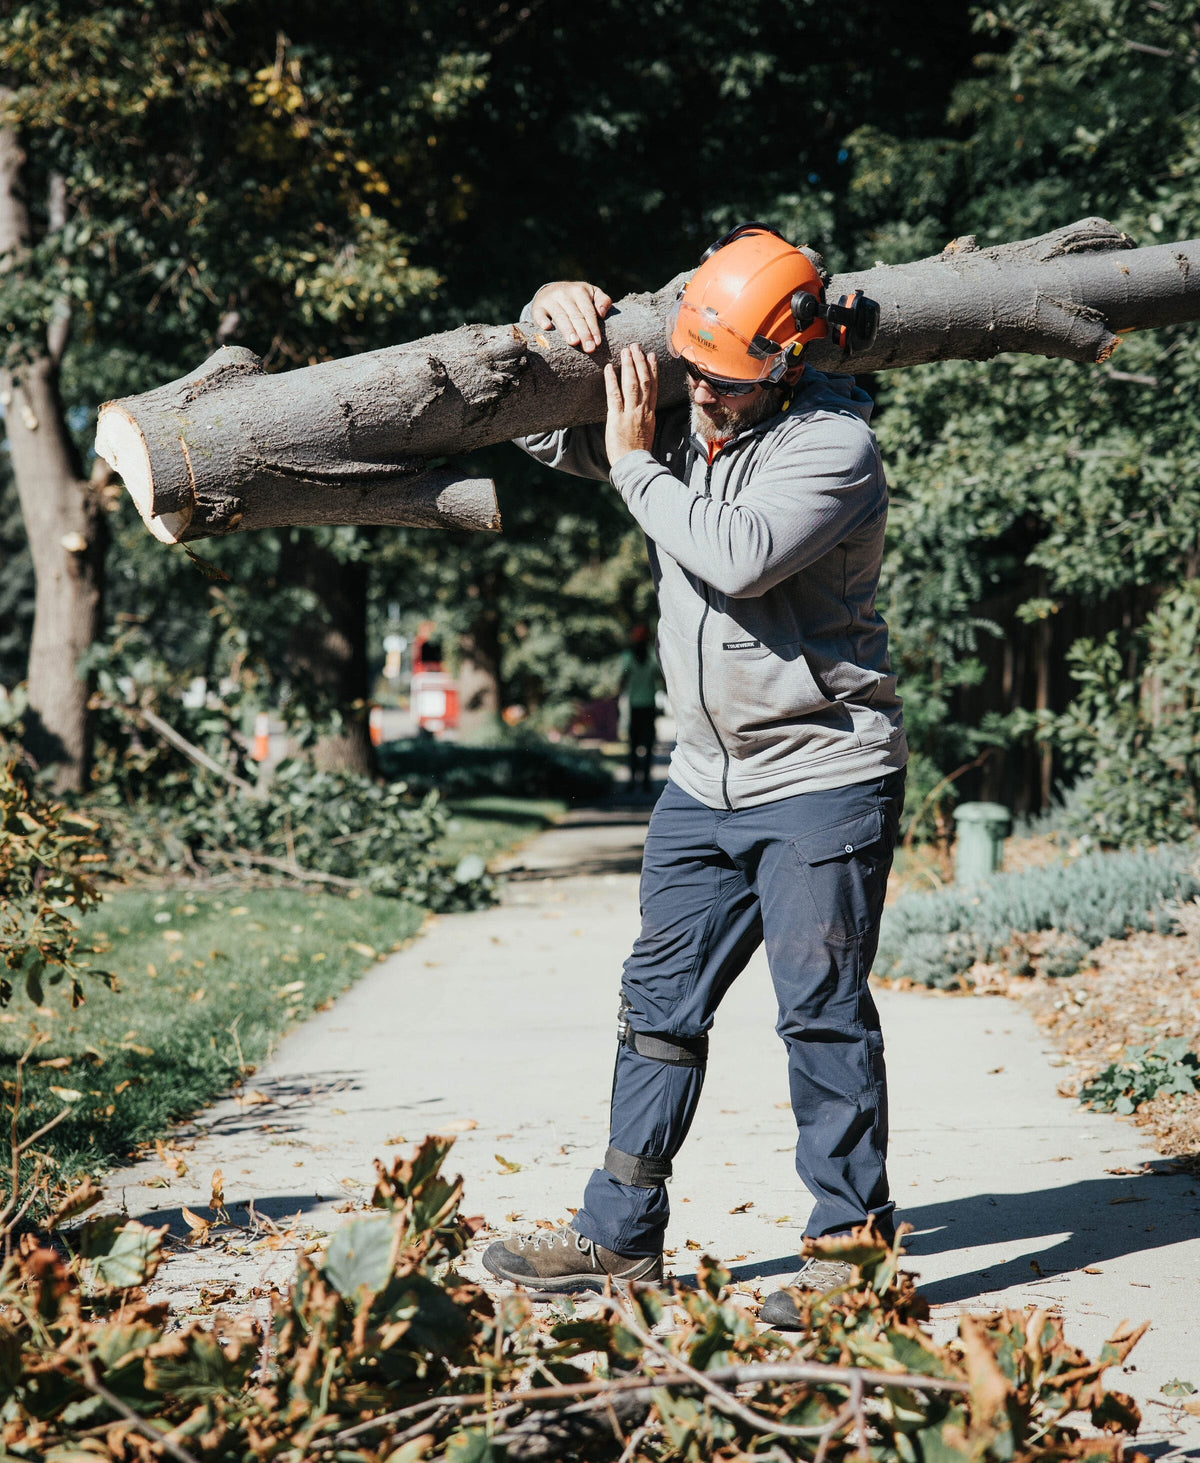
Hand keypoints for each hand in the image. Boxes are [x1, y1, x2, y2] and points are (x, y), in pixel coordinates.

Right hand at [531, 280, 612, 351]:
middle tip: (589, 348)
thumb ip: (603, 301)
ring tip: (574, 342)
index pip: (588, 312)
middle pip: (576, 316)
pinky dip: (542, 320)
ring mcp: (550, 299)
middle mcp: (564, 294)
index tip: (597, 343)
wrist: (551, 290)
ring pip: (560, 316)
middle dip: (583, 333)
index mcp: (580, 291)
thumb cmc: (577, 297)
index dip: (593, 328)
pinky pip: (539, 313)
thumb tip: (602, 313)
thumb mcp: (592, 294)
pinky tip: (547, 328)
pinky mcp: (538, 306)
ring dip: (567, 329)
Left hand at [604, 345, 657, 464]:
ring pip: (632, 384)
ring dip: (628, 366)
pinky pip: (614, 396)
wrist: (634, 465)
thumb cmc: (638, 453)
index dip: (653, 370)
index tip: (651, 356)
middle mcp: (643, 410)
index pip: (654, 387)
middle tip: (635, 346)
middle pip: (644, 381)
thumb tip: (643, 412)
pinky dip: (611, 381)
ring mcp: (631, 413)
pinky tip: (608, 369)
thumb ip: (645, 420)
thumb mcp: (647, 433)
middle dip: (640, 362)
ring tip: (625, 351)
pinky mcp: (617, 418)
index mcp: (650, 414)